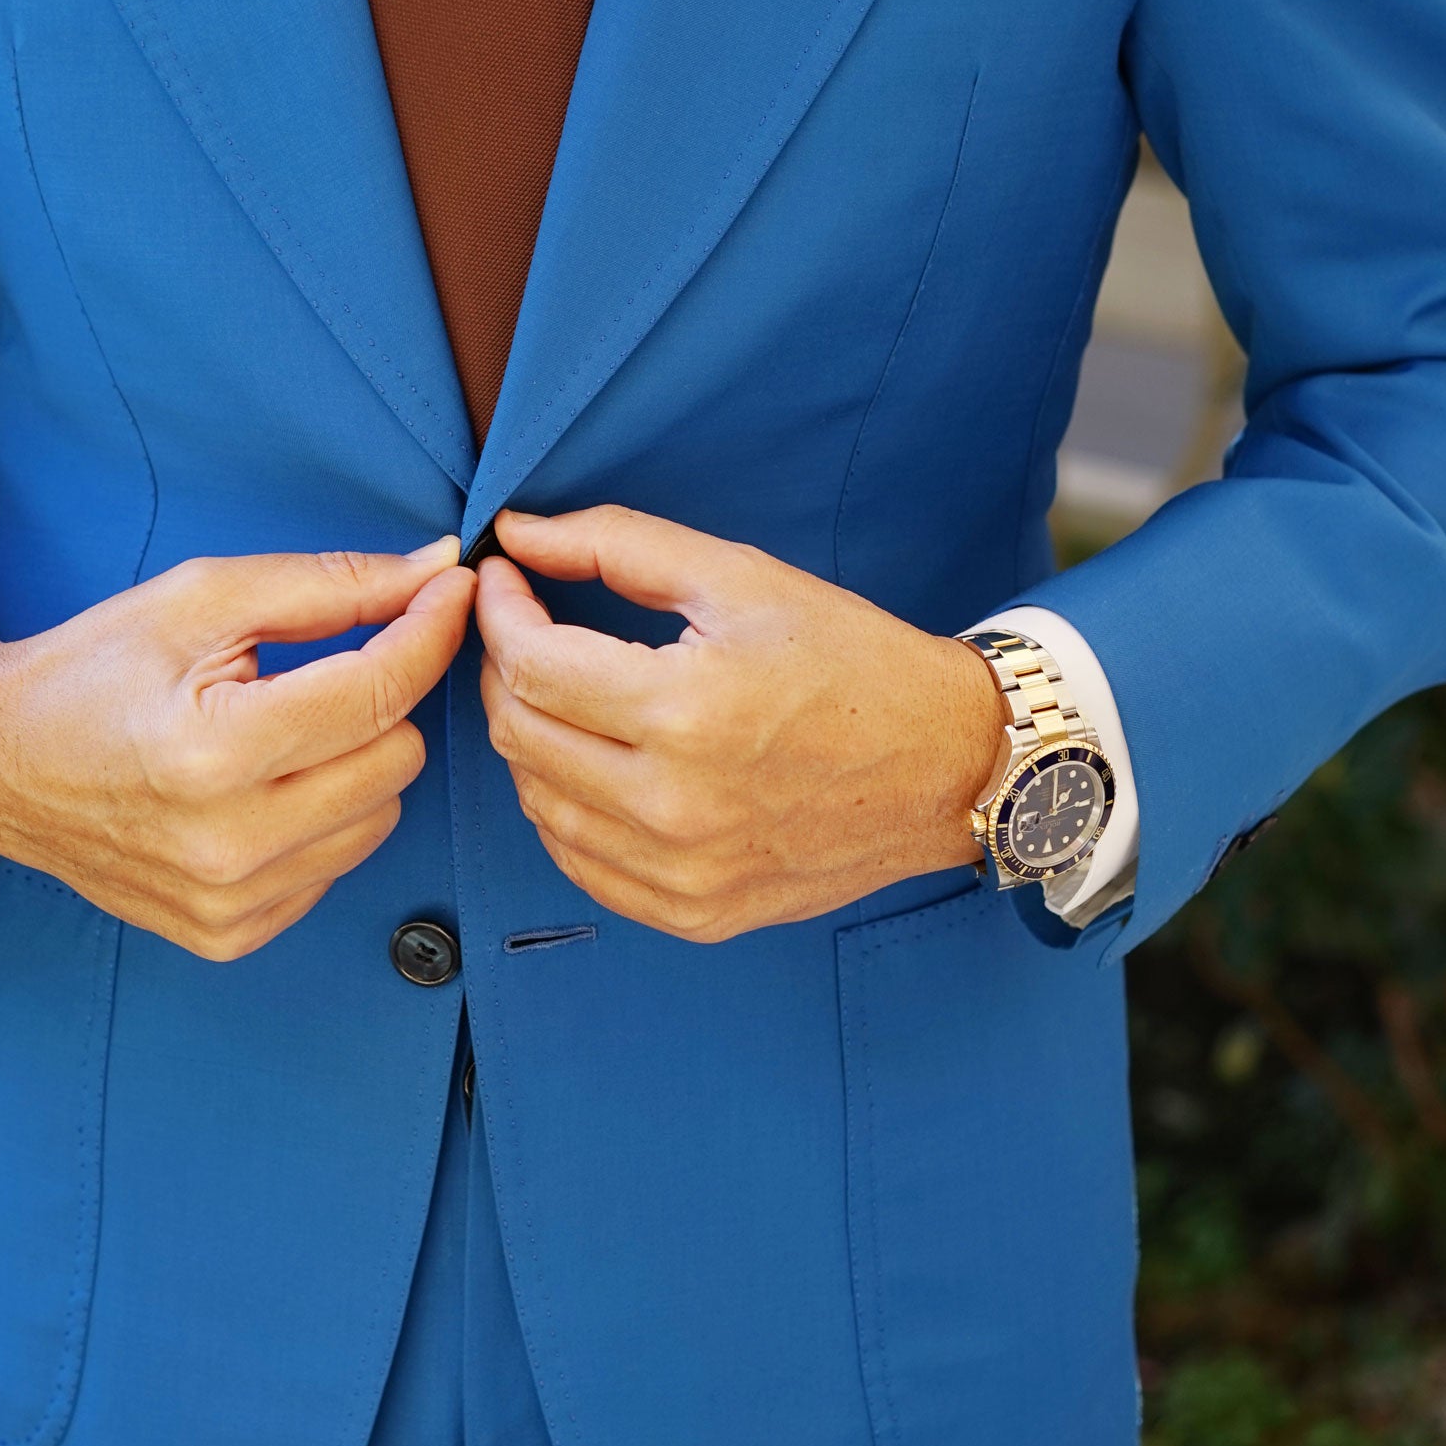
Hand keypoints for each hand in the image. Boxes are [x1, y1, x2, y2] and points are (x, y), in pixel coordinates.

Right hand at [0, 539, 474, 958]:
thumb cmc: (93, 670)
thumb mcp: (199, 600)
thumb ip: (326, 585)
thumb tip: (433, 572)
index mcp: (215, 748)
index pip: (380, 690)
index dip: (429, 629)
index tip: (448, 591)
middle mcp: (228, 841)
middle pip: (399, 758)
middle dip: (377, 702)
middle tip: (319, 673)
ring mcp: (229, 900)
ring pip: (381, 817)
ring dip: (354, 765)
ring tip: (278, 733)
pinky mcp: (228, 934)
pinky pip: (336, 868)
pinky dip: (319, 821)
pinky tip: (259, 790)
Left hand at [475, 507, 1004, 942]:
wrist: (946, 764)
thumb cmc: (850, 659)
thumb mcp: (739, 576)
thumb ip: (616, 544)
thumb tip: (518, 533)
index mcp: (686, 711)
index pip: (531, 666)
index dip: (499, 614)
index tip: (503, 582)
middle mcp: (675, 805)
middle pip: (521, 737)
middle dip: (505, 671)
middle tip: (528, 631)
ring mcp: (683, 872)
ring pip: (539, 806)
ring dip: (531, 741)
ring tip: (566, 695)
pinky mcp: (695, 913)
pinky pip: (581, 866)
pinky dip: (566, 811)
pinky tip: (593, 765)